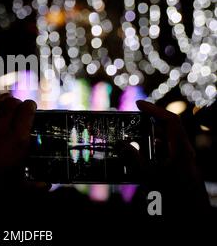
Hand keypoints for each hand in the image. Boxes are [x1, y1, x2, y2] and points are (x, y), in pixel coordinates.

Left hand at [0, 94, 47, 203]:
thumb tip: (47, 186)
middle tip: (17, 104)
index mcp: (18, 143)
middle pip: (10, 105)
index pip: (27, 112)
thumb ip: (36, 187)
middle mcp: (1, 133)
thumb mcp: (20, 191)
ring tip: (4, 100)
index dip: (30, 105)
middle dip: (15, 102)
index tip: (31, 105)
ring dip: (0, 101)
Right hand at [136, 100, 209, 214]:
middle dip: (150, 121)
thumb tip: (123, 145)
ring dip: (150, 136)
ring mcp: (184, 156)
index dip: (154, 110)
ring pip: (167, 138)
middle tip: (133, 118)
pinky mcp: (180, 163)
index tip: (138, 104)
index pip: (170, 120)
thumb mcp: (150, 175)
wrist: (191, 210)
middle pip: (168, 126)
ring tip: (133, 137)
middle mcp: (184, 149)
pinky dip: (154, 147)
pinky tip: (141, 154)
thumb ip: (135, 158)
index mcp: (181, 148)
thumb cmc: (173, 194)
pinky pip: (167, 148)